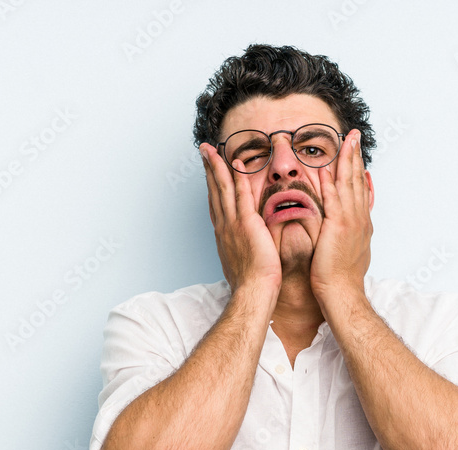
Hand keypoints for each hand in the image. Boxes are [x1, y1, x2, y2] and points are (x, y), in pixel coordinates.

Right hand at [199, 143, 281, 295]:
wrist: (253, 292)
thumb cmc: (251, 284)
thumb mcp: (241, 263)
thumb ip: (241, 249)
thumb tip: (243, 248)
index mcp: (223, 235)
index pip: (215, 204)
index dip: (211, 185)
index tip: (209, 172)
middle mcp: (224, 226)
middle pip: (213, 191)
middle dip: (208, 169)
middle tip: (204, 151)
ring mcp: (233, 224)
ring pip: (222, 188)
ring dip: (217, 166)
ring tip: (211, 149)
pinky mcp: (247, 223)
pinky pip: (241, 195)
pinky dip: (237, 177)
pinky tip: (236, 162)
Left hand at [310, 129, 372, 306]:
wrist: (342, 292)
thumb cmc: (341, 276)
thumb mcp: (350, 249)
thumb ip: (348, 232)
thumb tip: (347, 224)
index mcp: (361, 222)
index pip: (360, 189)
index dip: (358, 168)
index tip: (356, 151)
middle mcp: (359, 218)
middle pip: (357, 180)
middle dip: (356, 156)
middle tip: (355, 135)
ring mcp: (351, 221)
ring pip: (349, 184)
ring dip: (347, 161)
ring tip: (346, 141)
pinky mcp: (338, 227)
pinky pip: (333, 199)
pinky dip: (330, 183)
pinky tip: (326, 168)